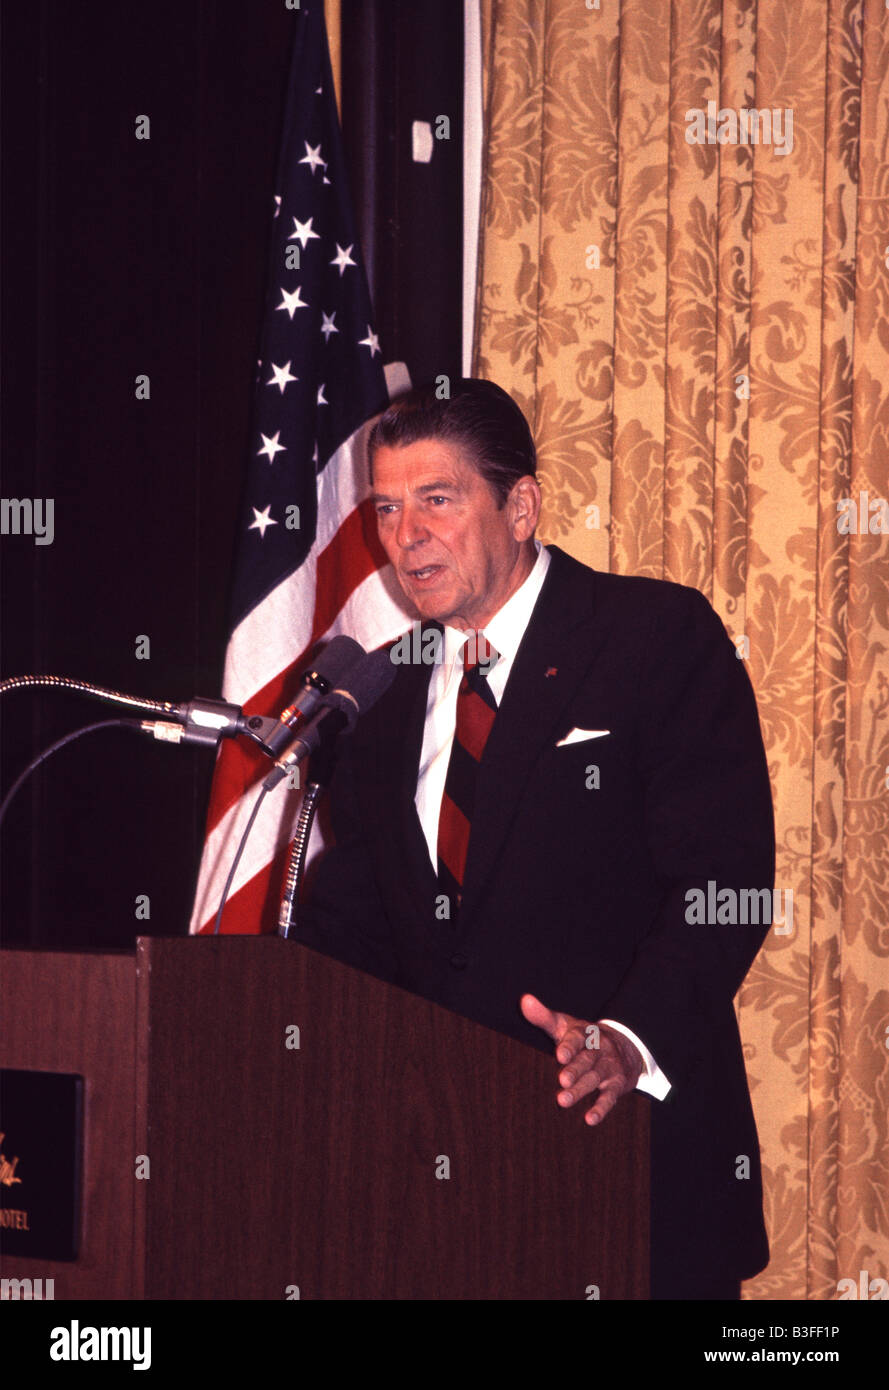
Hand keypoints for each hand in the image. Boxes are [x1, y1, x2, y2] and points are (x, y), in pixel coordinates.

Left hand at [520, 994, 643, 1125]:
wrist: (624, 1046)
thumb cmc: (583, 1038)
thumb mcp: (565, 1025)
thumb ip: (544, 1017)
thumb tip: (524, 1000)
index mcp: (584, 1033)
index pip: (577, 1038)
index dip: (569, 1046)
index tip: (560, 1055)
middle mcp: (599, 1048)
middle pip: (586, 1060)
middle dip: (574, 1071)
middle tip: (562, 1081)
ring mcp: (609, 1066)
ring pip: (595, 1078)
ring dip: (580, 1090)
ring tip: (563, 1101)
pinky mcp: (617, 1084)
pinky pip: (610, 1097)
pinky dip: (601, 1108)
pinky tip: (590, 1119)